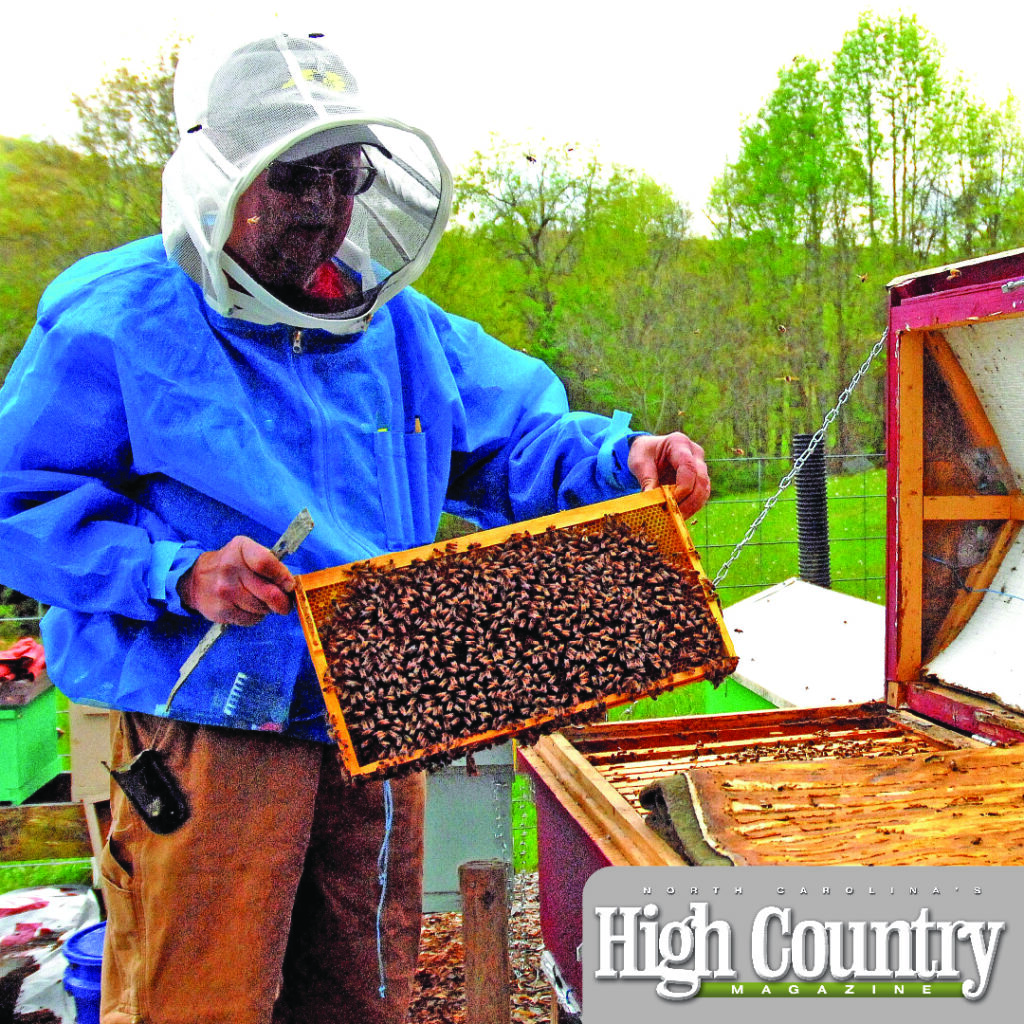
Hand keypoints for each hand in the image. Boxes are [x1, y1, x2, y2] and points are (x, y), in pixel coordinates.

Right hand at [177, 536, 294, 625]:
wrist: (196, 579)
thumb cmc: (231, 565)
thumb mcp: (247, 552)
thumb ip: (270, 564)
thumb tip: (290, 587)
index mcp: (240, 548)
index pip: (266, 563)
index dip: (282, 577)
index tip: (288, 585)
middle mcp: (229, 568)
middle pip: (269, 592)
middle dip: (282, 601)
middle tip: (284, 603)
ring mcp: (224, 591)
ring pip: (262, 608)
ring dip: (267, 608)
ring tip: (259, 600)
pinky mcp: (221, 610)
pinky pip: (251, 619)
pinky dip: (255, 616)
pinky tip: (247, 607)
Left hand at [627, 432, 709, 518]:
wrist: (649, 452)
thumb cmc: (644, 454)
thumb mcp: (639, 462)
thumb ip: (646, 479)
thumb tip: (651, 502)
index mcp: (679, 443)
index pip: (688, 467)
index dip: (683, 487)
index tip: (671, 503)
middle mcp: (694, 453)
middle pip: (701, 480)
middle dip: (689, 501)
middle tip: (674, 516)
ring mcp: (700, 466)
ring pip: (704, 490)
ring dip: (692, 507)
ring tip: (676, 519)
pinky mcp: (700, 479)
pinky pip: (700, 496)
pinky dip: (691, 508)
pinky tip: (678, 517)